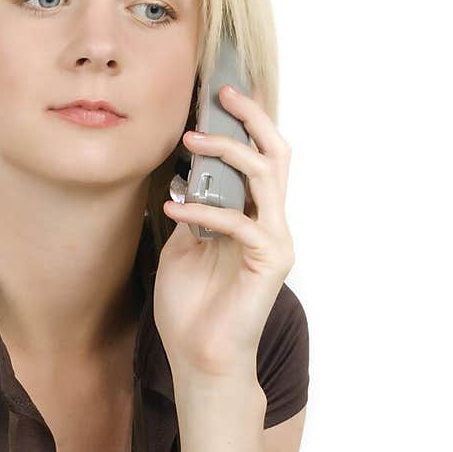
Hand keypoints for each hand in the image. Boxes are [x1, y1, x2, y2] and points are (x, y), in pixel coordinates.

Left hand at [152, 83, 295, 377]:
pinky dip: (208, 211)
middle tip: (222, 93)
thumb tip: (184, 179)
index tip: (217, 93)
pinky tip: (176, 209)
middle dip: (252, 118)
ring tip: (193, 140)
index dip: (244, 123)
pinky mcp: (270, 262)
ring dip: (229, 152)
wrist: (199, 358)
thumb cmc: (190, 308)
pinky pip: (243, 223)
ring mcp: (274, 241)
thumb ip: (192, 213)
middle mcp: (270, 223)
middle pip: (276, 154)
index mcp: (251, 217)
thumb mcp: (181, 248)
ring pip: (267, 176)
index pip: (257, 158)